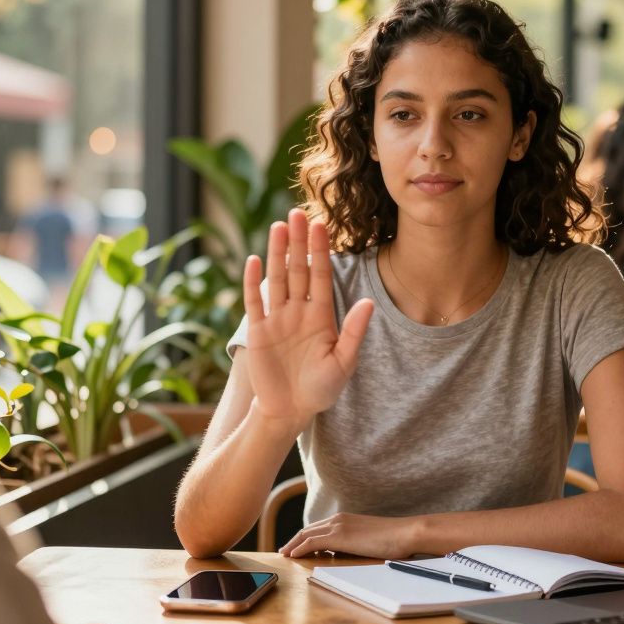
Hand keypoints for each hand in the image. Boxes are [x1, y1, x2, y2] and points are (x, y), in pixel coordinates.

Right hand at [243, 209, 373, 428]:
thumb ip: (354, 332)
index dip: (320, 250)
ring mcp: (277, 319)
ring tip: (279, 226)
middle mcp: (298, 311)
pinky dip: (254, 283)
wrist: (291, 411)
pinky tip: (255, 261)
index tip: (320, 224)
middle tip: (296, 212)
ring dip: (277, 254)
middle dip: (298, 242)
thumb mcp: (344, 363)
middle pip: (298, 270)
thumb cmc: (321, 389)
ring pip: (277, 279)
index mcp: (321, 315)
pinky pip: (255, 302)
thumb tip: (368, 303)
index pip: (321, 275)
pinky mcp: (258, 332)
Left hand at [280, 512, 422, 559]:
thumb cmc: (394, 539)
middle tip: (284, 550)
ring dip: (293, 545)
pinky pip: (312, 543)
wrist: (405, 533)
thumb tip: (342, 553)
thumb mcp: (368, 540)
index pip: (318, 527)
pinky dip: (299, 548)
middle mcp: (338, 519)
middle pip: (308, 529)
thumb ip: (354, 543)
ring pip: (306, 535)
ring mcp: (338, 526)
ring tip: (284, 554)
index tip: (296, 545)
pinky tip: (292, 556)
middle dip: (294, 540)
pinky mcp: (339, 536)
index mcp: (346, 518)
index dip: (304, 536)